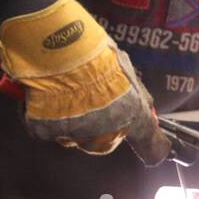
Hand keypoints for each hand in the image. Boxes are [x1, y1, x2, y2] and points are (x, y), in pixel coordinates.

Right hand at [0, 0, 171, 165]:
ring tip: (63, 92)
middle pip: (104, 144)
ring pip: (74, 137)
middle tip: (87, 101)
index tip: (155, 153)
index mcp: (131, 114)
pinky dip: (43, 115)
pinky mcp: (46, 131)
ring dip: (70, 121)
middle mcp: (106, 130)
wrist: (57, 45)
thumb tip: (145, 103)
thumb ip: (135, 91)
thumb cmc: (92, 49)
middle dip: (98, 128)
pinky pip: (46, 129)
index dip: (153, 149)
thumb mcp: (124, 66)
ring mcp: (75, 133)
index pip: (151, 144)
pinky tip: (43, 95)